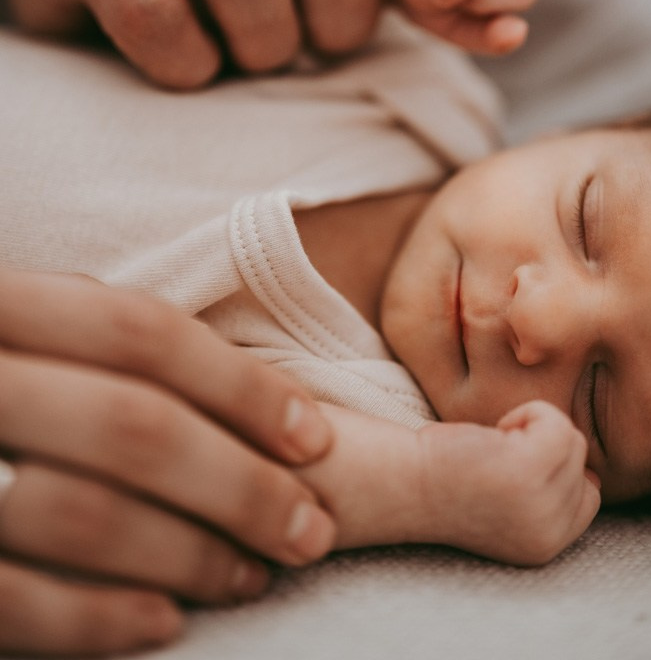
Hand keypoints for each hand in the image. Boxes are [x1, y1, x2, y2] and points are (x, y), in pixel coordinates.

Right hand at [0, 270, 334, 656]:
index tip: (314, 437)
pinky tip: (165, 624)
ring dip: (189, 554)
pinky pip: (15, 602)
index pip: (140, 333)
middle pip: (131, 425)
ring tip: (253, 575)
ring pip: (82, 515)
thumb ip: (95, 344)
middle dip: (240, 483)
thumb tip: (251, 398)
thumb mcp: (21, 335)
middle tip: (310, 529)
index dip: (241, 385)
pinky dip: (99, 620)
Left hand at [418, 400, 600, 565]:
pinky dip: (530, 412)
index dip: (556, 469)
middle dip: (543, 445)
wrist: (406, 481)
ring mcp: (542, 504)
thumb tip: (592, 477)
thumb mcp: (512, 502)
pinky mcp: (530, 471)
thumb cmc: (449, 481)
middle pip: (582, 462)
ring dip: (534, 426)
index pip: (587, 500)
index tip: (513, 463)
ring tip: (495, 443)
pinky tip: (496, 431)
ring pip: (572, 439)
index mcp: (545, 546)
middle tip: (497, 453)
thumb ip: (551, 497)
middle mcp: (549, 534)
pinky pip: (557, 422)